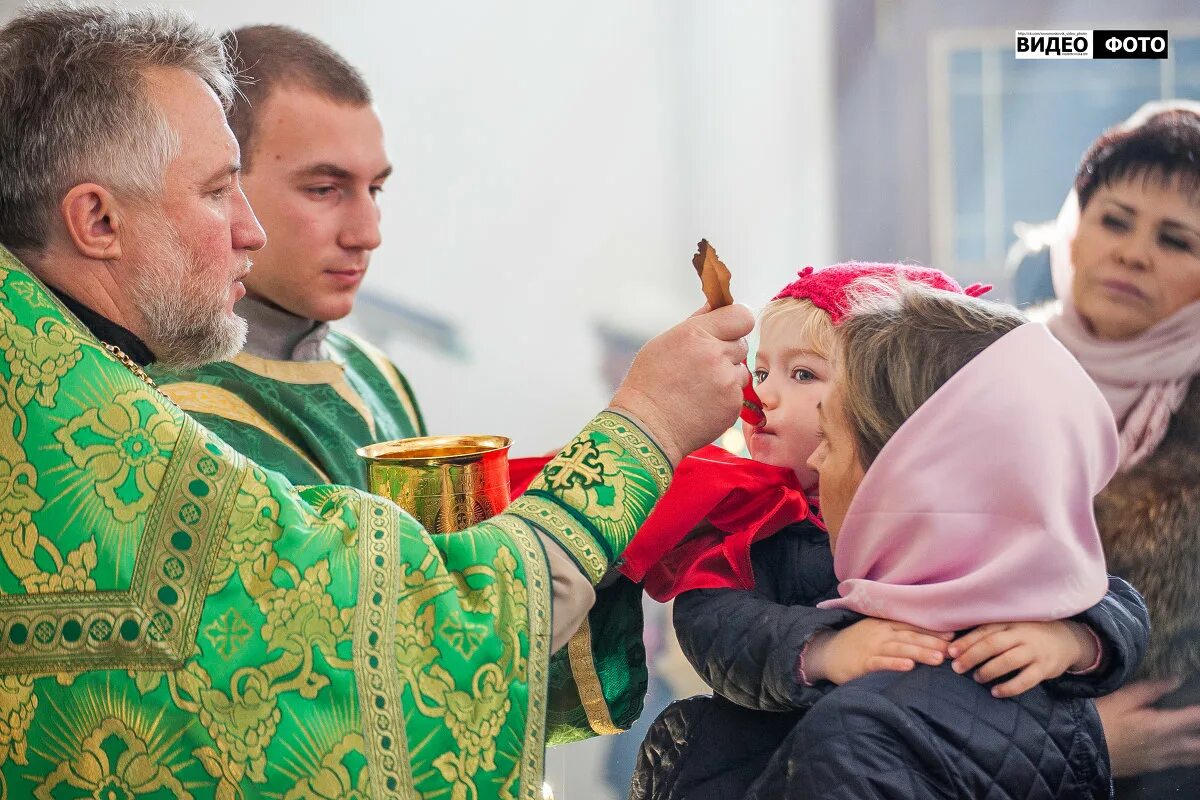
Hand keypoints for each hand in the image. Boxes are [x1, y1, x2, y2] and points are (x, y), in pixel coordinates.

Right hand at [610, 303, 752, 465]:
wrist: (646, 428)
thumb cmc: (649, 384)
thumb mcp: (663, 344)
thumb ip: (695, 324)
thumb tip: (716, 305)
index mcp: (696, 334)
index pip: (741, 316)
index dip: (737, 323)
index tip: (729, 330)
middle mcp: (715, 354)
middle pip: (741, 343)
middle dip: (727, 352)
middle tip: (702, 367)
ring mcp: (726, 381)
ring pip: (741, 371)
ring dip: (728, 376)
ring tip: (700, 388)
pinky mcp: (733, 405)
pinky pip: (738, 394)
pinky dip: (725, 398)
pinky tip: (702, 403)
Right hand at [802, 618, 952, 684]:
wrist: (826, 652)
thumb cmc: (855, 643)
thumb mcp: (874, 630)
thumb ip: (895, 632)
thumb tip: (924, 637)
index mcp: (884, 624)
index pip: (912, 625)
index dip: (932, 630)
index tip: (953, 634)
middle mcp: (880, 633)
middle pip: (910, 636)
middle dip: (932, 642)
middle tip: (953, 648)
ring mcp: (871, 647)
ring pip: (899, 649)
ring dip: (919, 652)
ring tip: (938, 658)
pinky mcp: (862, 663)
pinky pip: (881, 663)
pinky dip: (895, 664)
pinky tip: (909, 667)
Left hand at [947, 620, 1096, 697]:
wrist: (1066, 640)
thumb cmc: (1027, 634)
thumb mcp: (1011, 627)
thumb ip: (990, 632)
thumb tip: (956, 644)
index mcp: (1010, 622)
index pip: (984, 630)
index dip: (966, 641)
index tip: (950, 652)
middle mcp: (1022, 634)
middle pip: (993, 644)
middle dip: (972, 656)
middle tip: (957, 668)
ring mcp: (1035, 651)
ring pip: (1008, 661)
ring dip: (989, 671)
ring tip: (977, 678)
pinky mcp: (1045, 668)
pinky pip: (1025, 680)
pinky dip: (1009, 688)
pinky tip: (996, 692)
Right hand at [1096, 679, 1199, 776]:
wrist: (1081, 750)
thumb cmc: (1100, 719)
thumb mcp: (1121, 698)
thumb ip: (1150, 690)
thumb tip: (1176, 679)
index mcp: (1160, 726)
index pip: (1193, 718)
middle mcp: (1166, 746)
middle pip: (1198, 745)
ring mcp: (1159, 760)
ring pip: (1191, 758)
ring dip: (1199, 750)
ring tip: (1199, 741)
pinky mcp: (1150, 768)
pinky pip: (1177, 764)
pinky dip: (1187, 758)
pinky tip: (1185, 754)